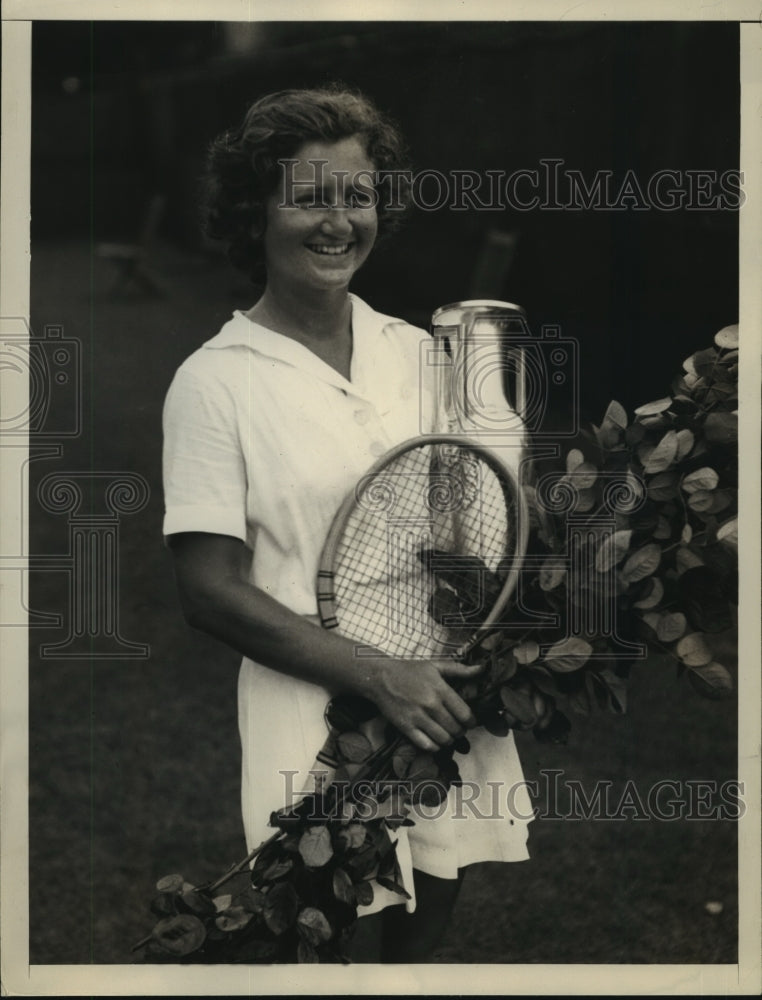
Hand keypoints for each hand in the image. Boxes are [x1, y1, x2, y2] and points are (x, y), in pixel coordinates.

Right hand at [363, 657, 482, 751]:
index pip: (465, 715)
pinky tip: (434, 740)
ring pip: (443, 739)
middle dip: (460, 731)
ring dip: (449, 740)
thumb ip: (459, 669)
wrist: (380, 678)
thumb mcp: (435, 666)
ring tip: (447, 734)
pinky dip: (434, 746)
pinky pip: (426, 745)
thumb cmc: (409, 671)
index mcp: (440, 689)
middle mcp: (431, 705)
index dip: (471, 722)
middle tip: (458, 728)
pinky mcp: (405, 727)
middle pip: (456, 729)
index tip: (469, 721)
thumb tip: (481, 669)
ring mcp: (417, 717)